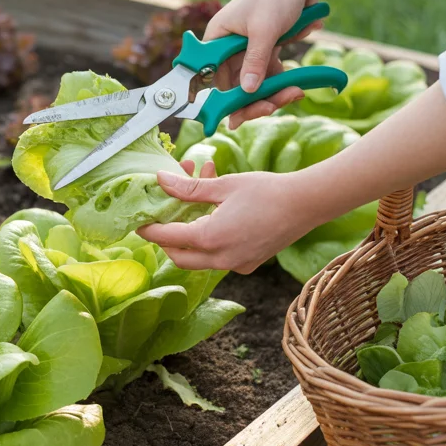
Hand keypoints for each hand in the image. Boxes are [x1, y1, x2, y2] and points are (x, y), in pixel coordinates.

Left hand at [137, 161, 321, 272]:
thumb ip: (189, 187)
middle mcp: (221, 259)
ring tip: (194, 206)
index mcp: (210, 239)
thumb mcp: (223, 185)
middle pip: (180, 257)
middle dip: (167, 240)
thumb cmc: (266, 191)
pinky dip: (211, 241)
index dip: (150, 229)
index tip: (139, 221)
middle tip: (162, 220)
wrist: (306, 204)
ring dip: (191, 237)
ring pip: (200, 259)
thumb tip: (161, 180)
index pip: (168, 238)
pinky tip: (217, 216)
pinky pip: (220, 258)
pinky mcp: (248, 264)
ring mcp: (236, 265)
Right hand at [204, 0, 324, 128]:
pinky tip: (301, 75)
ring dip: (276, 91)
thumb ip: (254, 62)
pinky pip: (272, 73)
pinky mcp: (267, 50)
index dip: (224, 100)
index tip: (237, 119)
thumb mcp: (264, 30)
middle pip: (236, 85)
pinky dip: (285, 77)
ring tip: (297, 90)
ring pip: (256, 83)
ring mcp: (248, 49)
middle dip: (257, 98)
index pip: (213, 78)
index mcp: (217, 38)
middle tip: (276, 105)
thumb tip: (246, 92)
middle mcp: (228, 46)